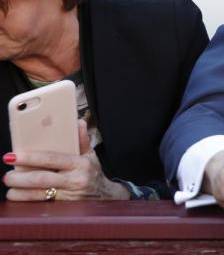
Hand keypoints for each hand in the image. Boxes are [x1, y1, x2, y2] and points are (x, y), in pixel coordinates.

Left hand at [3, 120, 129, 200]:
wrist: (106, 197)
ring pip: (39, 195)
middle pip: (41, 178)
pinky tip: (20, 199)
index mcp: (81, 164)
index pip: (52, 158)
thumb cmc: (92, 173)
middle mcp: (77, 180)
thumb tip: (77, 122)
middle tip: (7, 176)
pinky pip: (43, 206)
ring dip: (20, 193)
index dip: (30, 157)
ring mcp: (71, 197)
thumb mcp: (90, 156)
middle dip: (20, 178)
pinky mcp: (66, 209)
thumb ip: (81, 140)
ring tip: (11, 189)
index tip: (12, 156)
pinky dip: (28, 203)